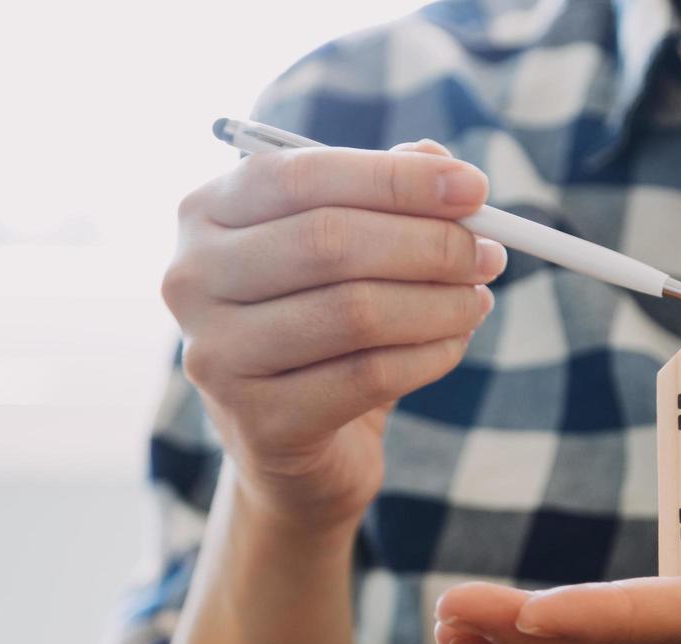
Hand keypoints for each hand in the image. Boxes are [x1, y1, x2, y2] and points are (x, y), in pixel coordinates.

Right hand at [161, 138, 506, 528]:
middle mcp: (192, 279)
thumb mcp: (345, 253)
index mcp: (207, 214)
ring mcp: (216, 355)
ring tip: (477, 301)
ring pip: (355, 311)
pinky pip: (369, 375)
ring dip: (439, 303)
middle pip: (330, 241)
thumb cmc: (319, 330)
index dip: (396, 178)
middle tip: (488, 254)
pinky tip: (452, 345)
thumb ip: (382, 196)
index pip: (304, 175)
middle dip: (429, 244)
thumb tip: (440, 161)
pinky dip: (429, 355)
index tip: (475, 187)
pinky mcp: (259, 422)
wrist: (290, 445)